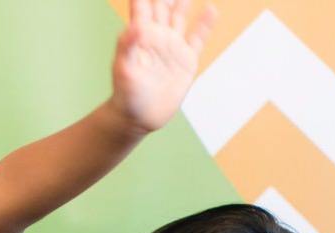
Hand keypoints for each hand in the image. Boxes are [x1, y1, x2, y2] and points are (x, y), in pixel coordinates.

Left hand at [109, 0, 216, 133]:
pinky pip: (197, 38)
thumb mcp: (124, 71)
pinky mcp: (185, 60)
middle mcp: (157, 36)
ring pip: (180, 16)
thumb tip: (133, 25)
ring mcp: (172, 47)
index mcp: (140, 35)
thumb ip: (127, 47)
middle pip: (163, 5)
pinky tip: (210, 9)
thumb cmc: (126, 96)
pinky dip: (204, 24)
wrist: (139, 118)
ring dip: (183, 0)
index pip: (143, 5)